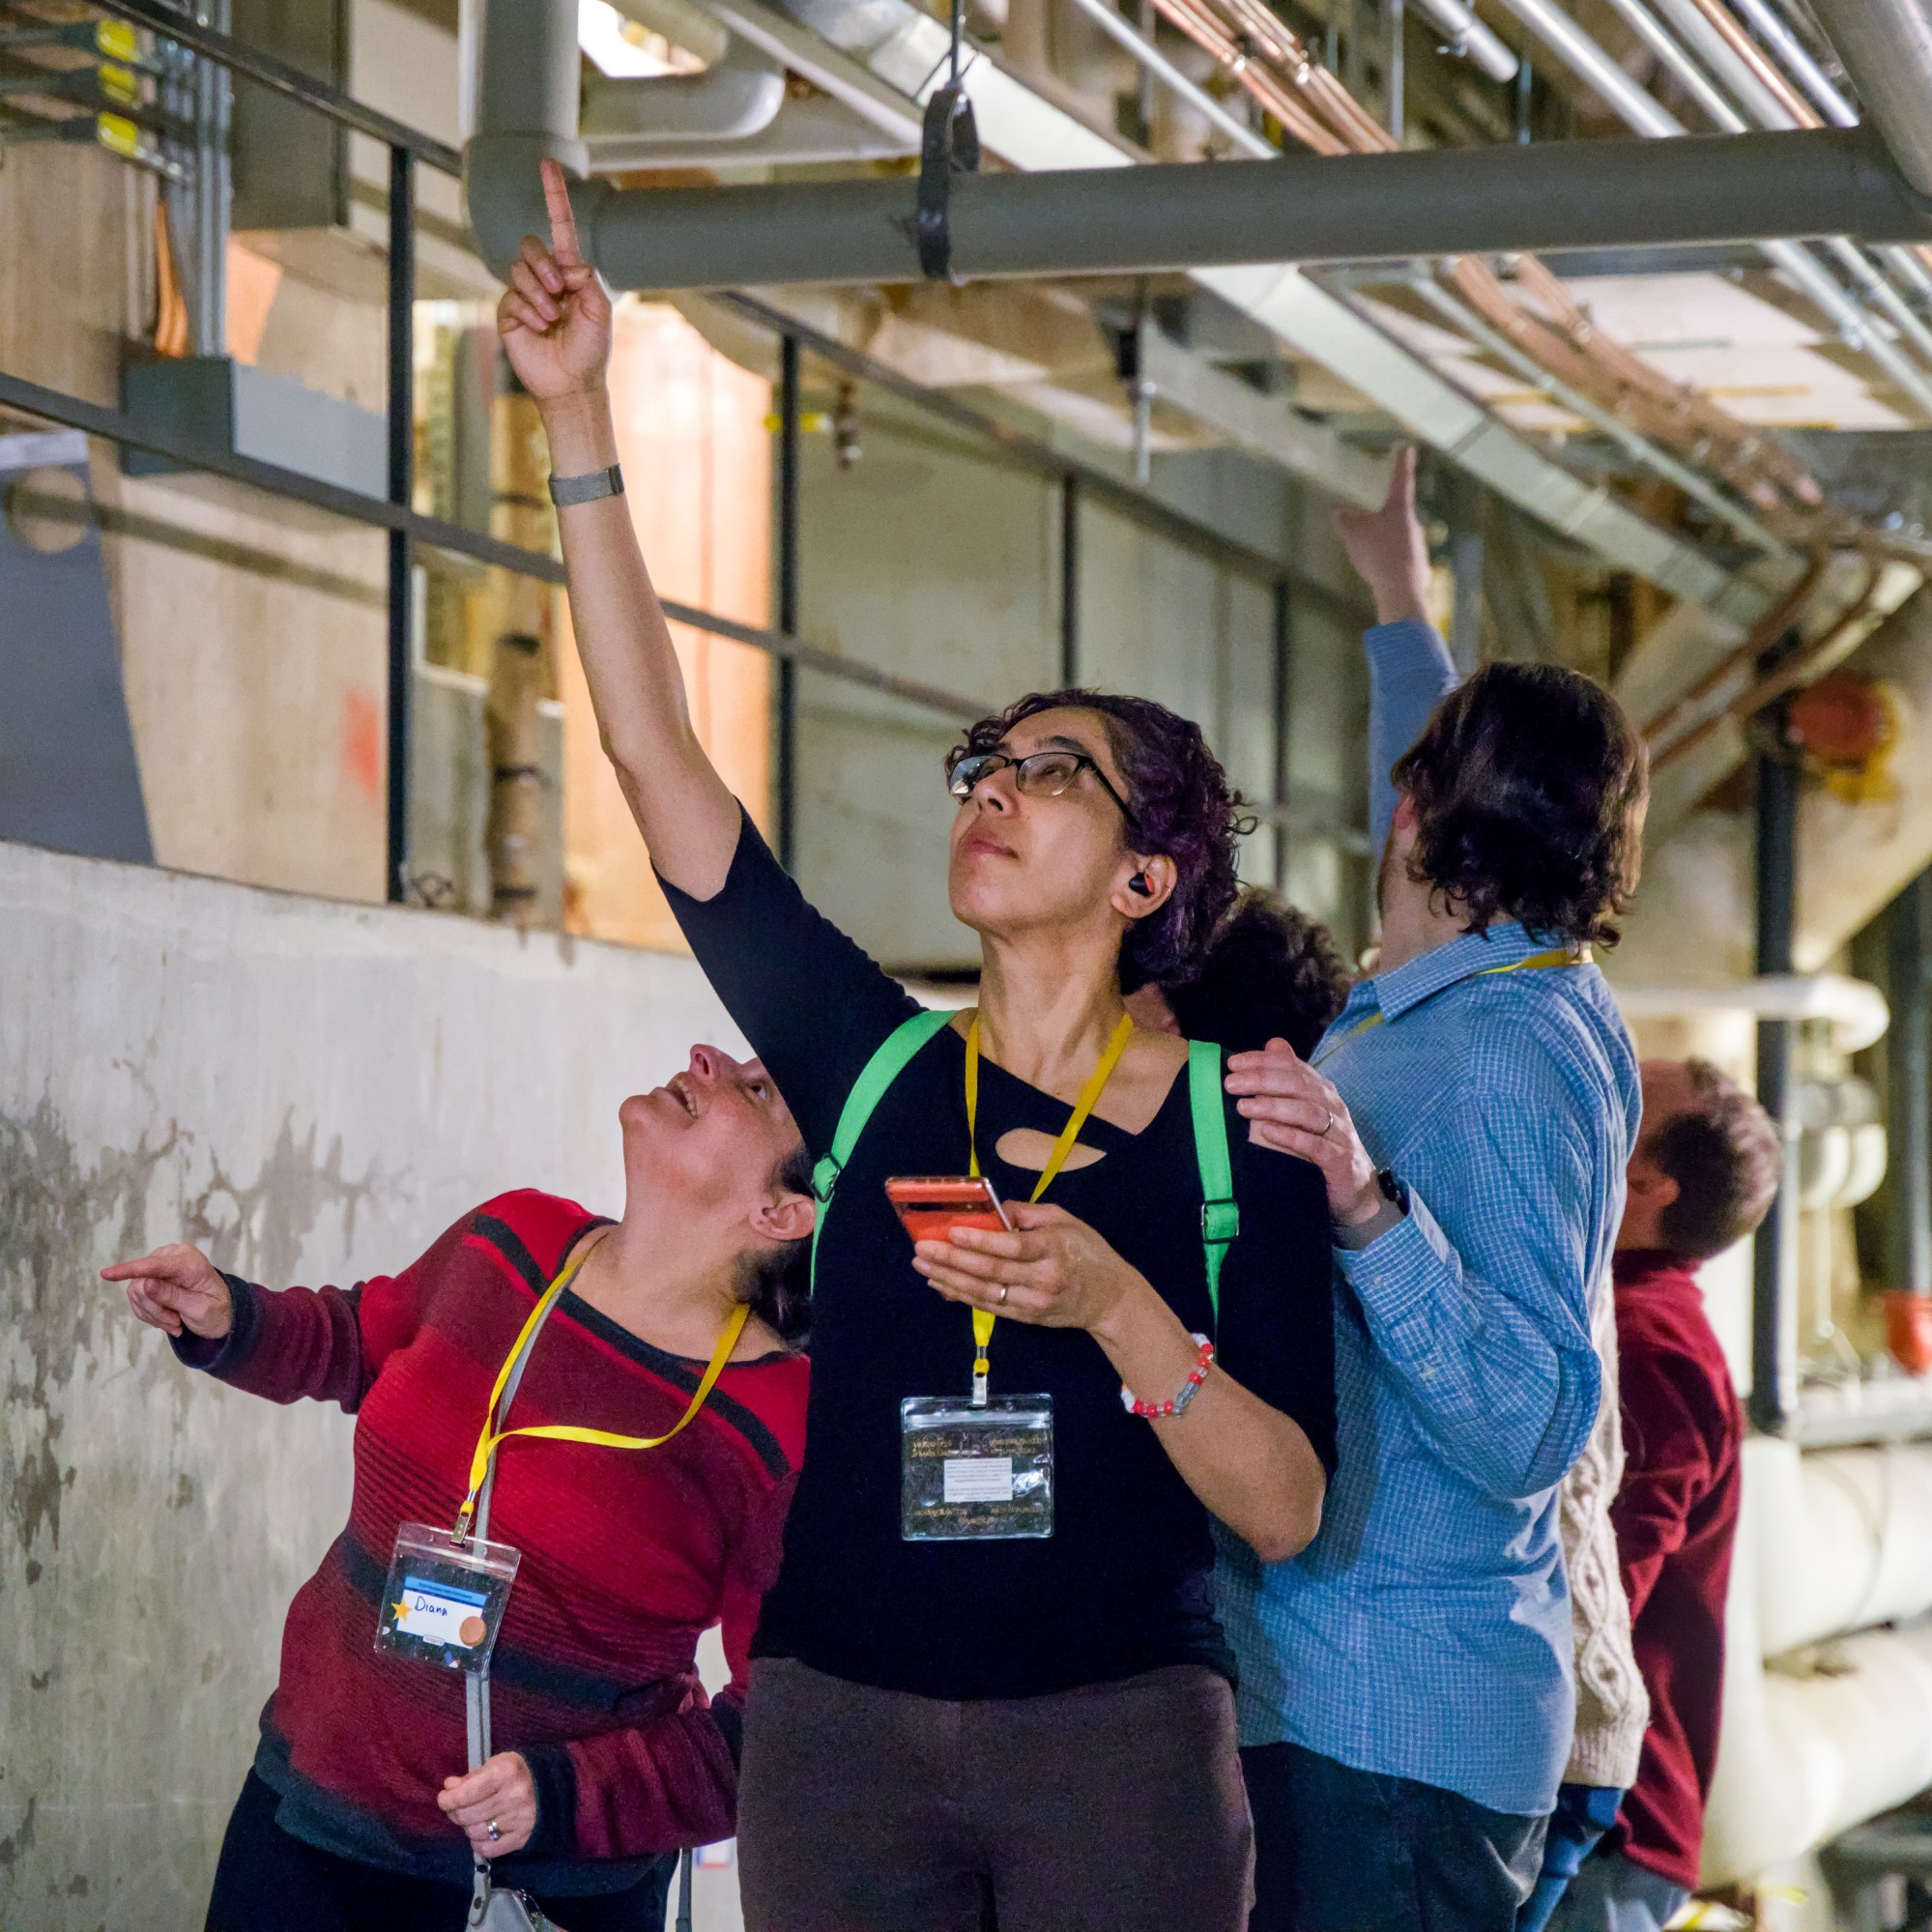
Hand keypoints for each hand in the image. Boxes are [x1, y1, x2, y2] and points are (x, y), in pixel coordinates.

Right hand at [102, 1243, 232, 1339]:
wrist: (221, 1311)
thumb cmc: (216, 1310)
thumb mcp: (199, 1308)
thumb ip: (172, 1296)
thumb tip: (145, 1283)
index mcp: (189, 1261)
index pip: (153, 1266)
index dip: (129, 1270)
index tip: (105, 1274)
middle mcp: (172, 1256)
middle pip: (142, 1284)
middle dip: (155, 1310)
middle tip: (176, 1325)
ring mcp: (159, 1265)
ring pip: (137, 1293)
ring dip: (154, 1314)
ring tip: (176, 1323)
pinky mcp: (150, 1276)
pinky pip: (136, 1298)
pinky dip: (150, 1313)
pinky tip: (168, 1318)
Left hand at [439, 1752, 536, 1858]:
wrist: (552, 1785)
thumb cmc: (518, 1772)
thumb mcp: (496, 1764)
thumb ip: (471, 1777)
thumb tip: (449, 1787)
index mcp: (505, 1773)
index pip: (465, 1794)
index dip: (448, 1799)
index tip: (444, 1798)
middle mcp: (513, 1797)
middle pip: (466, 1816)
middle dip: (455, 1812)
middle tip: (456, 1808)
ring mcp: (518, 1819)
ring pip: (475, 1833)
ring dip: (467, 1827)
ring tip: (473, 1817)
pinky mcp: (522, 1837)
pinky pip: (488, 1848)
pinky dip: (479, 1843)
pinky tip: (483, 1832)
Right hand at [496, 159, 612, 405]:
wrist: (571, 383)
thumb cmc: (590, 348)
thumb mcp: (599, 310)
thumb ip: (588, 278)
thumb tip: (567, 264)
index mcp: (569, 271)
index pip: (559, 226)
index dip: (554, 195)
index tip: (548, 163)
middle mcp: (545, 278)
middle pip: (529, 245)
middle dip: (543, 266)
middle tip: (560, 293)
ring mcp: (524, 294)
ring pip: (518, 270)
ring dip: (539, 295)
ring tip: (552, 319)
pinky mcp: (508, 312)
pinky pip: (510, 297)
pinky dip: (528, 313)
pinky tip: (539, 329)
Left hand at [913, 1201, 1149, 1339]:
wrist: (1111, 1299)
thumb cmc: (1089, 1252)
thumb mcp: (1066, 1221)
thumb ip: (1029, 1213)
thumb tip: (993, 1208)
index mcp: (1053, 1249)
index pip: (1011, 1246)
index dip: (979, 1240)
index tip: (952, 1231)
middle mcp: (1042, 1279)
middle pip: (991, 1271)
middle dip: (952, 1260)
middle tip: (922, 1249)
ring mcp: (1033, 1303)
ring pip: (984, 1293)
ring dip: (949, 1280)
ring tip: (923, 1266)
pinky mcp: (1027, 1319)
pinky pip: (989, 1307)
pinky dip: (962, 1296)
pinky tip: (942, 1285)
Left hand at [1225, 1038, 1384, 1230]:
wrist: (1356, 1189)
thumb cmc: (1322, 1146)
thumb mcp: (1305, 1109)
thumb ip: (1288, 1079)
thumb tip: (1273, 1043)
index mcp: (1321, 1091)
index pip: (1292, 1067)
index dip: (1263, 1062)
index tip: (1233, 1063)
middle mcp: (1332, 1107)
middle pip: (1298, 1085)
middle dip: (1262, 1080)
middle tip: (1230, 1083)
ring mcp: (1339, 1133)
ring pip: (1307, 1112)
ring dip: (1273, 1107)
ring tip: (1243, 1107)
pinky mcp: (1341, 1160)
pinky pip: (1316, 1146)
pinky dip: (1292, 1138)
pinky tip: (1269, 1133)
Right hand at [1334, 446, 1431, 626]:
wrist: (1401, 590)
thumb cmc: (1378, 555)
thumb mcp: (1353, 534)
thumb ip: (1345, 520)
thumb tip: (1340, 513)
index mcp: (1400, 509)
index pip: (1401, 480)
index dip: (1401, 463)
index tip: (1407, 448)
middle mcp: (1414, 525)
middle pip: (1392, 518)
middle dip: (1377, 524)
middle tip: (1362, 537)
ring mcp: (1419, 547)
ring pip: (1394, 542)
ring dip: (1380, 549)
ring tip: (1368, 563)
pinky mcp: (1420, 568)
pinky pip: (1398, 563)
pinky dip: (1387, 568)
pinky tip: (1380, 579)